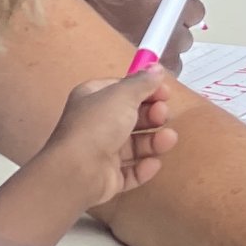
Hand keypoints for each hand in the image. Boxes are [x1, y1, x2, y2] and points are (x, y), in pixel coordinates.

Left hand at [38, 69, 177, 206]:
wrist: (78, 170)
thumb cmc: (98, 125)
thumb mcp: (122, 95)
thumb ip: (142, 82)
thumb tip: (157, 68)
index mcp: (92, 99)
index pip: (121, 90)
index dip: (144, 89)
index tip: (165, 92)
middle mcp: (96, 124)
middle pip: (131, 117)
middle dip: (152, 115)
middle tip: (162, 115)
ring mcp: (101, 152)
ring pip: (134, 145)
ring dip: (154, 141)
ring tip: (168, 139)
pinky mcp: (108, 177)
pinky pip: (131, 170)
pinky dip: (144, 167)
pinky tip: (152, 163)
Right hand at [76, 0, 209, 70]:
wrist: (73, 44)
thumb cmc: (93, 14)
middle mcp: (168, 14)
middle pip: (195, 10)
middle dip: (180, 11)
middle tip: (157, 14)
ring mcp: (172, 43)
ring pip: (186, 37)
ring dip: (171, 37)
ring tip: (142, 36)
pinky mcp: (170, 66)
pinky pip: (177, 60)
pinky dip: (164, 58)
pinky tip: (143, 53)